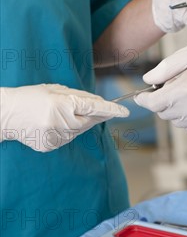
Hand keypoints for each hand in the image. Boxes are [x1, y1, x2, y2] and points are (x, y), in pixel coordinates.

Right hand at [0, 84, 128, 151]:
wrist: (4, 115)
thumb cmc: (29, 97)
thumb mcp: (54, 90)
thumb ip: (78, 96)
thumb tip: (99, 103)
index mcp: (62, 104)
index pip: (94, 108)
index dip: (111, 110)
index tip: (125, 112)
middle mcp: (61, 123)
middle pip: (89, 122)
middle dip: (94, 116)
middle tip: (92, 109)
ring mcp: (56, 137)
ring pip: (79, 131)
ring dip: (78, 123)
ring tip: (60, 114)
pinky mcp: (51, 146)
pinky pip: (67, 139)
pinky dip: (67, 131)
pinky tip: (53, 124)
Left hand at [135, 22, 186, 136]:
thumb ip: (165, 69)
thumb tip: (148, 80)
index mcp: (185, 91)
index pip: (153, 103)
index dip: (143, 99)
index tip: (141, 95)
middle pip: (164, 113)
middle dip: (160, 101)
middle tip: (170, 85)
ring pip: (178, 122)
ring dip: (175, 110)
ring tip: (186, 92)